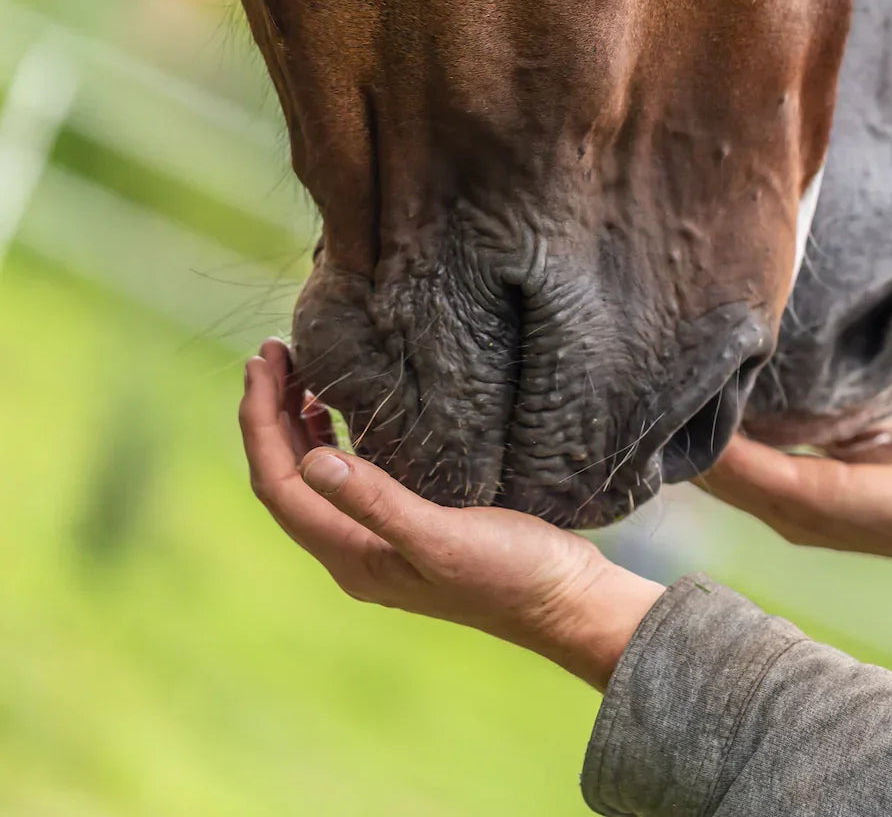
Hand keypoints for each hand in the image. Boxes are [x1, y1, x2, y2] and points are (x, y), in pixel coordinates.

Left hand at [239, 340, 663, 689]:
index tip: (262, 363)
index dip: (261, 423)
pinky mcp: (413, 528)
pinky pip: (352, 479)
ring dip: (298, 427)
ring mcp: (383, 543)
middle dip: (270, 416)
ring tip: (297, 374)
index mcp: (353, 558)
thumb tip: (311, 461)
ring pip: (317, 479)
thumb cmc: (512, 574)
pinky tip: (348, 415)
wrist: (568, 603)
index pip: (280, 485)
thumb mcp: (442, 537)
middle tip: (272, 352)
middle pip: (289, 480)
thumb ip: (378, 503)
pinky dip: (337, 440)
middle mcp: (357, 553)